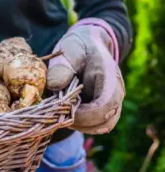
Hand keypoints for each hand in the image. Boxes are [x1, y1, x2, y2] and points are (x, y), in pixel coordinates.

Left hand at [47, 19, 124, 134]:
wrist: (88, 45)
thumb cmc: (78, 47)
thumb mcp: (68, 50)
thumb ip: (62, 66)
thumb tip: (54, 86)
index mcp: (110, 77)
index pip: (106, 105)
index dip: (85, 114)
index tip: (64, 107)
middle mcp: (116, 93)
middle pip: (104, 122)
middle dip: (78, 121)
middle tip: (57, 110)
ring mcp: (111, 103)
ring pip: (99, 127)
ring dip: (78, 124)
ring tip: (60, 109)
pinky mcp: (102, 110)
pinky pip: (93, 125)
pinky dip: (78, 123)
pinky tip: (64, 110)